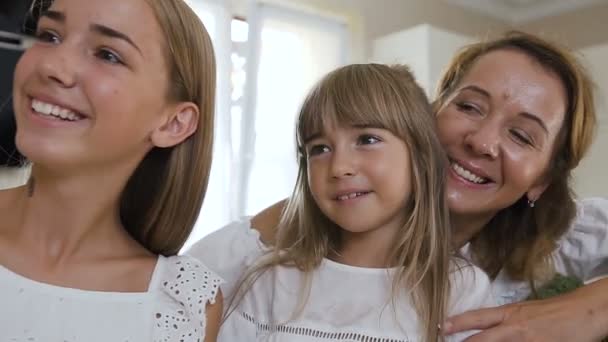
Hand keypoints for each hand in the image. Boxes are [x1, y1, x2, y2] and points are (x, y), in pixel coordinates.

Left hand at [442, 280, 607, 341]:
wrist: (583, 312)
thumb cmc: (552, 311)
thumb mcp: (524, 311)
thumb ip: (505, 320)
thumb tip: (485, 329)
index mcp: (508, 314)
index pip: (476, 318)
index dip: (456, 323)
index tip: (439, 327)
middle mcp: (513, 327)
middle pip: (481, 339)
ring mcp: (526, 341)